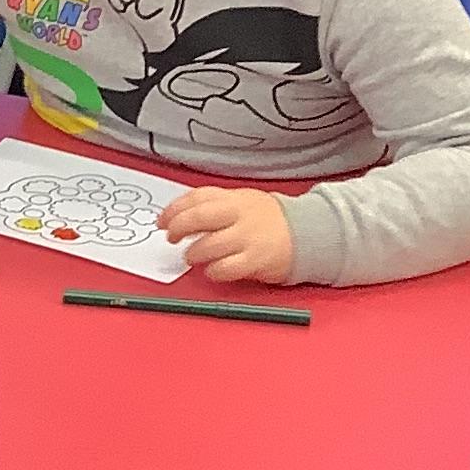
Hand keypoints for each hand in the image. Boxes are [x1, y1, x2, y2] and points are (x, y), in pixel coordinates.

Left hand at [160, 184, 295, 283]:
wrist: (307, 233)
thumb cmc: (268, 220)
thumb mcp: (242, 201)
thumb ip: (212, 205)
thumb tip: (177, 216)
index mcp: (234, 198)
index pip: (197, 197)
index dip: (173, 209)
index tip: (162, 220)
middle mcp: (240, 215)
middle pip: (198, 218)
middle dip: (178, 228)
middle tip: (171, 237)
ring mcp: (248, 238)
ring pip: (209, 245)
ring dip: (193, 253)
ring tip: (192, 256)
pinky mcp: (256, 260)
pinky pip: (226, 268)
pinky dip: (213, 271)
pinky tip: (212, 270)